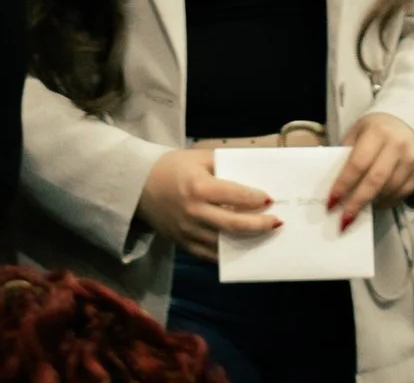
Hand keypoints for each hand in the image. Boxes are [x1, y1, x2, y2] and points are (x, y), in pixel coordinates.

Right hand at [134, 147, 279, 261]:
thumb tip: (253, 170)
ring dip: (248, 242)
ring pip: (225, 244)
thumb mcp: (197, 157)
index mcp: (198, 187)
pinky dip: (228, 254)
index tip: (270, 199)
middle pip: (234, 224)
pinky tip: (243, 249)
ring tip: (265, 237)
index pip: (235, 195)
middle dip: (260, 225)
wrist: (136, 187)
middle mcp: (195, 212)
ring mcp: (188, 232)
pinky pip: (210, 256)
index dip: (256, 198)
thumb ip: (223, 163)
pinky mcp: (183, 244)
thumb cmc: (171, 168)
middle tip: (277, 223)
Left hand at [328, 112, 413, 228]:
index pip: (358, 163)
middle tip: (343, 220)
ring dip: (372, 203)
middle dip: (357, 202)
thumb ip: (346, 153)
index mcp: (377, 132)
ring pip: (390, 190)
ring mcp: (412, 159)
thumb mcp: (357, 132)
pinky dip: (387, 202)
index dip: (344, 184)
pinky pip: (402, 193)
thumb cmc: (375, 130)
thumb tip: (333, 184)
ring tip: (357, 212)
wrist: (408, 123)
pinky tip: (376, 204)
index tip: (331, 202)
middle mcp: (397, 145)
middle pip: (375, 180)